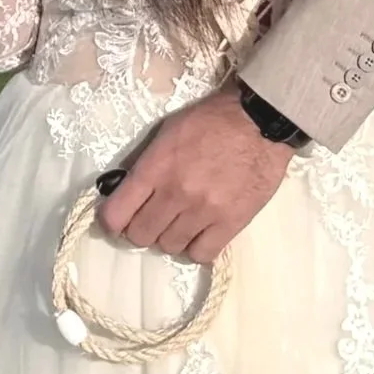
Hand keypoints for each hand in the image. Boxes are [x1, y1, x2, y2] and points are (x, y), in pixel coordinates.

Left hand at [96, 82, 294, 260]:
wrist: (260, 121)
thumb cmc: (213, 120)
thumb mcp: (167, 132)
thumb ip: (145, 164)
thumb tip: (125, 191)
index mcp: (155, 168)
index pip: (116, 214)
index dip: (113, 221)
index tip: (119, 220)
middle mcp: (175, 193)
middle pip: (141, 235)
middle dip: (142, 229)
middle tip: (154, 218)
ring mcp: (204, 211)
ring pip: (169, 247)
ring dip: (170, 237)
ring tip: (182, 222)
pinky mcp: (231, 223)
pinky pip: (201, 254)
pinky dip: (197, 248)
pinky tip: (202, 233)